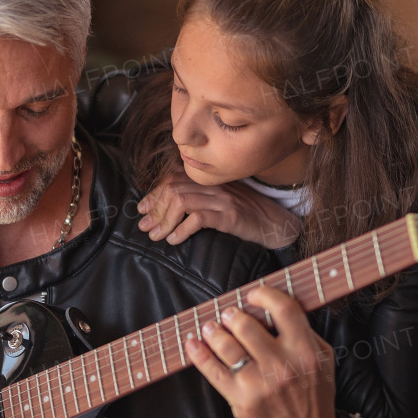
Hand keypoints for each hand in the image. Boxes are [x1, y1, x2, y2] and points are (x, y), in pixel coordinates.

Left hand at [136, 172, 301, 247]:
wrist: (275, 222)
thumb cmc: (246, 215)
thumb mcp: (220, 200)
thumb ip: (197, 198)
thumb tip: (166, 206)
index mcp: (209, 180)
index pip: (172, 178)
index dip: (154, 193)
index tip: (142, 210)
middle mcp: (214, 185)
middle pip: (173, 188)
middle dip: (154, 209)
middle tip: (145, 228)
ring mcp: (222, 199)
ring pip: (182, 201)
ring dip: (164, 221)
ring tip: (157, 236)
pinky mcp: (230, 216)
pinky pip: (199, 218)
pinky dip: (182, 230)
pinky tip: (175, 240)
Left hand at [185, 286, 338, 417]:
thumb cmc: (313, 399)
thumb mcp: (323, 362)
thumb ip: (305, 334)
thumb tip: (280, 309)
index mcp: (306, 352)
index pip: (284, 310)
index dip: (264, 296)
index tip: (253, 295)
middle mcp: (283, 365)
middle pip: (247, 326)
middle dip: (233, 315)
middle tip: (228, 314)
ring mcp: (259, 383)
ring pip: (227, 345)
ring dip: (214, 330)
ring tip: (210, 326)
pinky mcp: (241, 399)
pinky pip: (213, 371)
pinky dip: (199, 354)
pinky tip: (193, 344)